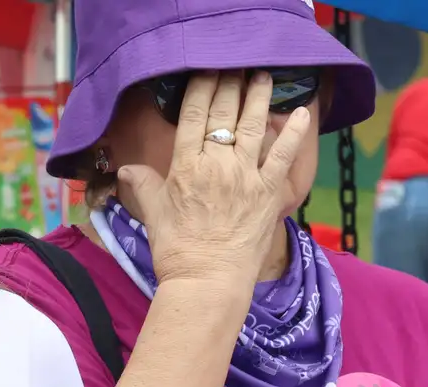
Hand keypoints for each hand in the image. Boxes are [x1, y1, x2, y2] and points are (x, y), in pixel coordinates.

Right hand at [116, 70, 310, 287]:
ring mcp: (245, 176)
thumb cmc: (177, 251)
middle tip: (236, 64)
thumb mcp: (153, 214)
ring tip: (263, 75)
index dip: (202, 86)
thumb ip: (142, 185)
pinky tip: (302, 114)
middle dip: (230, 83)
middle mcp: (216, 164)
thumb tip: (125, 169)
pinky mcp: (268, 192)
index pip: (193, 115)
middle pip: (224, 113)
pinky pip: (284, 156)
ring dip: (259, 97)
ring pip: (253, 125)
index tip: (208, 68)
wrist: (206, 282)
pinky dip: (294, 134)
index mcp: (185, 166)